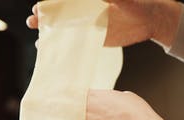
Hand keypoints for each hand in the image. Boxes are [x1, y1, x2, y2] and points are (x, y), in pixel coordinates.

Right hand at [26, 0, 180, 47]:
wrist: (151, 20)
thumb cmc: (137, 3)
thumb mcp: (121, 0)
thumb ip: (110, 0)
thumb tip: (100, 1)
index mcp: (88, 0)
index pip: (64, 1)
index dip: (50, 4)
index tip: (39, 8)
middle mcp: (86, 11)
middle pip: (60, 14)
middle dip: (45, 18)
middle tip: (32, 21)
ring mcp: (89, 25)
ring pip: (65, 29)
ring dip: (50, 33)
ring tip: (38, 39)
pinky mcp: (95, 38)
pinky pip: (76, 42)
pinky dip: (63, 46)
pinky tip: (51, 50)